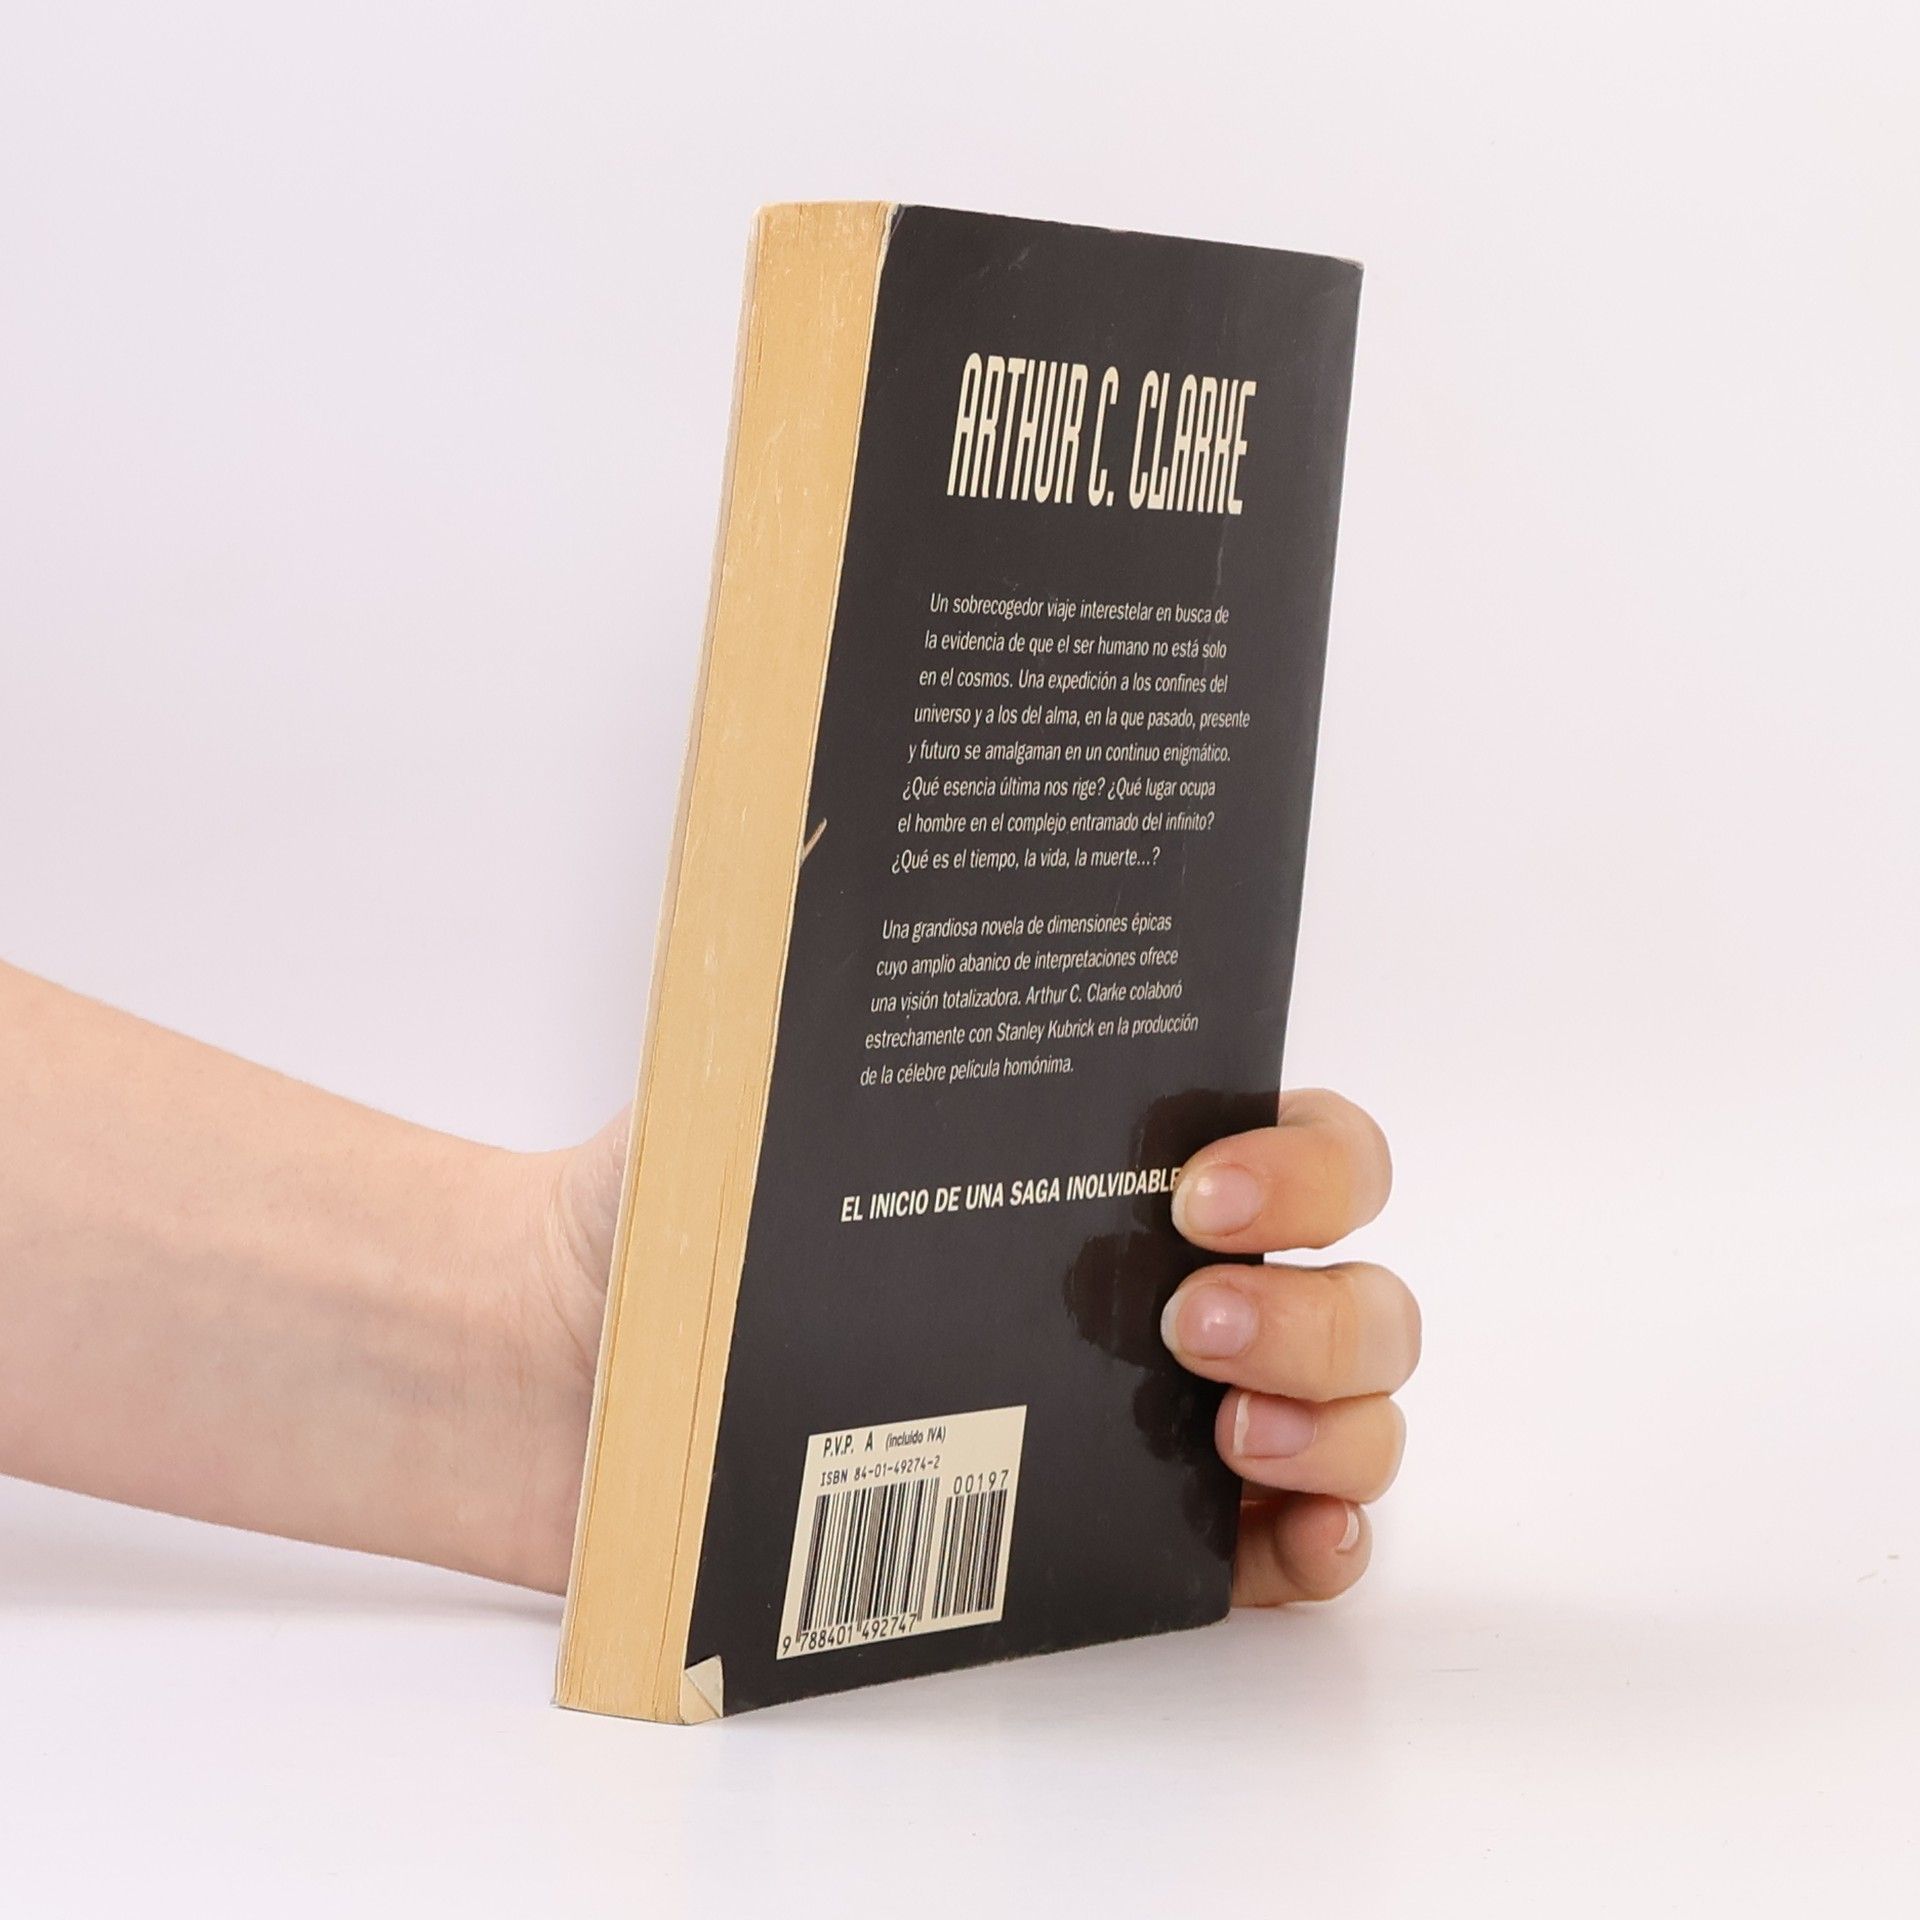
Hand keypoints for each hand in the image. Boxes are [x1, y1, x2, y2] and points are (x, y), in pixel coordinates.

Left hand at [535, 1088, 1415, 1605]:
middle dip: (1314, 1304)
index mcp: (1107, 1161)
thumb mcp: (748, 1095)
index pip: (1296, 1141)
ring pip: (1350, 1407)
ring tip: (1226, 1431)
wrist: (558, 1370)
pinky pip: (1286, 1544)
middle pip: (1352, 1284)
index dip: (1301, 1164)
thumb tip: (844, 891)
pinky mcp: (1123, 1538)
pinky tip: (1288, 1534)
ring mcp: (1157, 1413)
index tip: (1196, 1190)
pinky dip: (1323, 1539)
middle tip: (1185, 1319)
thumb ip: (814, 1014)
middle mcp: (1160, 1277)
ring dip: (1336, 1415)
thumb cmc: (666, 1216)